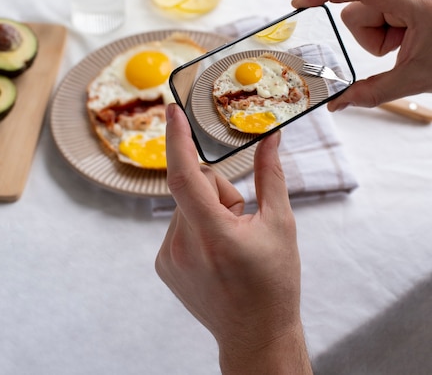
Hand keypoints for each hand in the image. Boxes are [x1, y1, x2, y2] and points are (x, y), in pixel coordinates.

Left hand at [156, 103, 311, 374]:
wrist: (256, 335)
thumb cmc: (274, 283)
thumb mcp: (281, 225)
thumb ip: (270, 175)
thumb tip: (271, 137)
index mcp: (213, 234)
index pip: (185, 176)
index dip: (178, 140)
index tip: (173, 110)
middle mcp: (182, 245)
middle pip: (194, 186)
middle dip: (219, 191)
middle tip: (241, 219)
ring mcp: (168, 256)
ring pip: (186, 204)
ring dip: (208, 209)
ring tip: (230, 242)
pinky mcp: (163, 264)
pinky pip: (178, 223)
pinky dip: (196, 225)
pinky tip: (216, 252)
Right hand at [292, 0, 431, 109]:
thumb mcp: (415, 78)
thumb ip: (371, 93)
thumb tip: (337, 105)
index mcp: (414, 1)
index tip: (299, 1)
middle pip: (357, 10)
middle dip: (370, 36)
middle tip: (400, 47)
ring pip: (365, 8)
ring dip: (380, 31)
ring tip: (410, 39)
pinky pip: (377, 3)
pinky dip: (387, 23)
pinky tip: (410, 31)